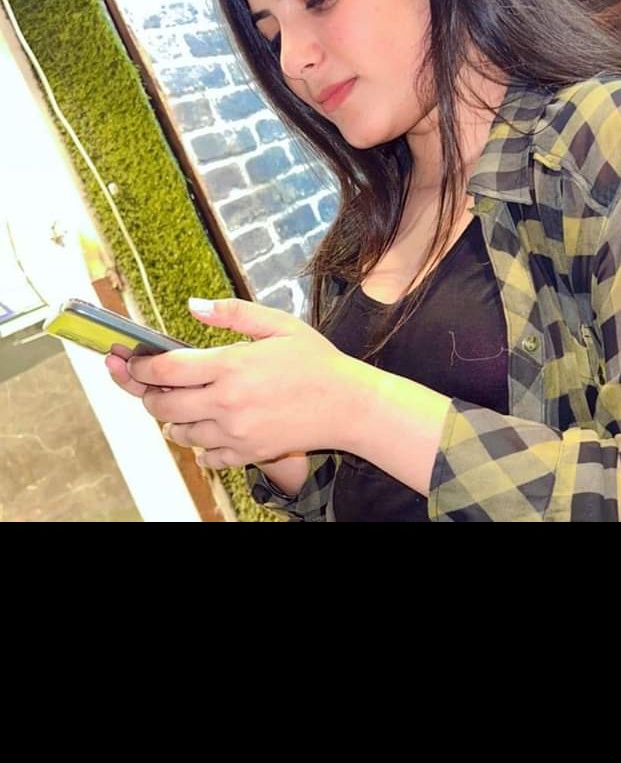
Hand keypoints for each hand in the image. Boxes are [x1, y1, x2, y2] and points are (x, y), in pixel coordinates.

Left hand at [104, 298, 357, 469]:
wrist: (349, 405)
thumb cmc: (316, 361)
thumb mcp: (277, 324)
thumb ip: (232, 314)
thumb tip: (192, 306)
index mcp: (231, 366)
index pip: (166, 370)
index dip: (139, 366)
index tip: (129, 360)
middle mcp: (227, 403)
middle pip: (162, 405)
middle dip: (145, 393)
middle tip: (143, 383)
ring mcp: (236, 432)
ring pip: (179, 433)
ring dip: (170, 419)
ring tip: (177, 404)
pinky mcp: (247, 453)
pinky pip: (207, 456)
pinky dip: (199, 445)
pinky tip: (205, 428)